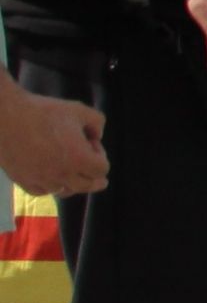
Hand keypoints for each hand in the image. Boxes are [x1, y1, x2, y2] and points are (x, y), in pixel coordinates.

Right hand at [0, 77, 106, 197]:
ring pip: (65, 191)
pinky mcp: (23, 181)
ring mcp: (41, 180)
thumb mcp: (78, 110)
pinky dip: (50, 186)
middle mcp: (62, 175)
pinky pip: (42, 192)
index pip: (102, 169)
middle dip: (93, 175)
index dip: (101, 156)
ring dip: (72, 181)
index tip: (90, 144)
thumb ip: (97, 123)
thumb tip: (97, 136)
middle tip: (92, 168)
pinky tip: (50, 176)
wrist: (6, 118)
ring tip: (70, 170)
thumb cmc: (43, 112)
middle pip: (87, 185)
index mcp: (79, 159)